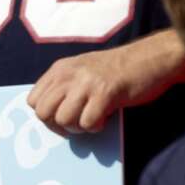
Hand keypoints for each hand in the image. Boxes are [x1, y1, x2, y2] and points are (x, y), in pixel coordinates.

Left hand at [27, 32, 184, 135]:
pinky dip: (96, 126)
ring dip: (78, 127)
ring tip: (94, 117)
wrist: (151, 58)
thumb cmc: (117, 69)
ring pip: (63, 120)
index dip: (46, 116)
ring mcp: (86, 83)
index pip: (33, 101)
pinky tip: (106, 116)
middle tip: (78, 123)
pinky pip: (88, 123)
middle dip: (59, 126)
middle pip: (43, 113)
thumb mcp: (82, 71)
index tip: (63, 118)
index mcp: (60, 69)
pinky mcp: (105, 93)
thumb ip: (63, 87)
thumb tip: (48, 117)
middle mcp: (69, 74)